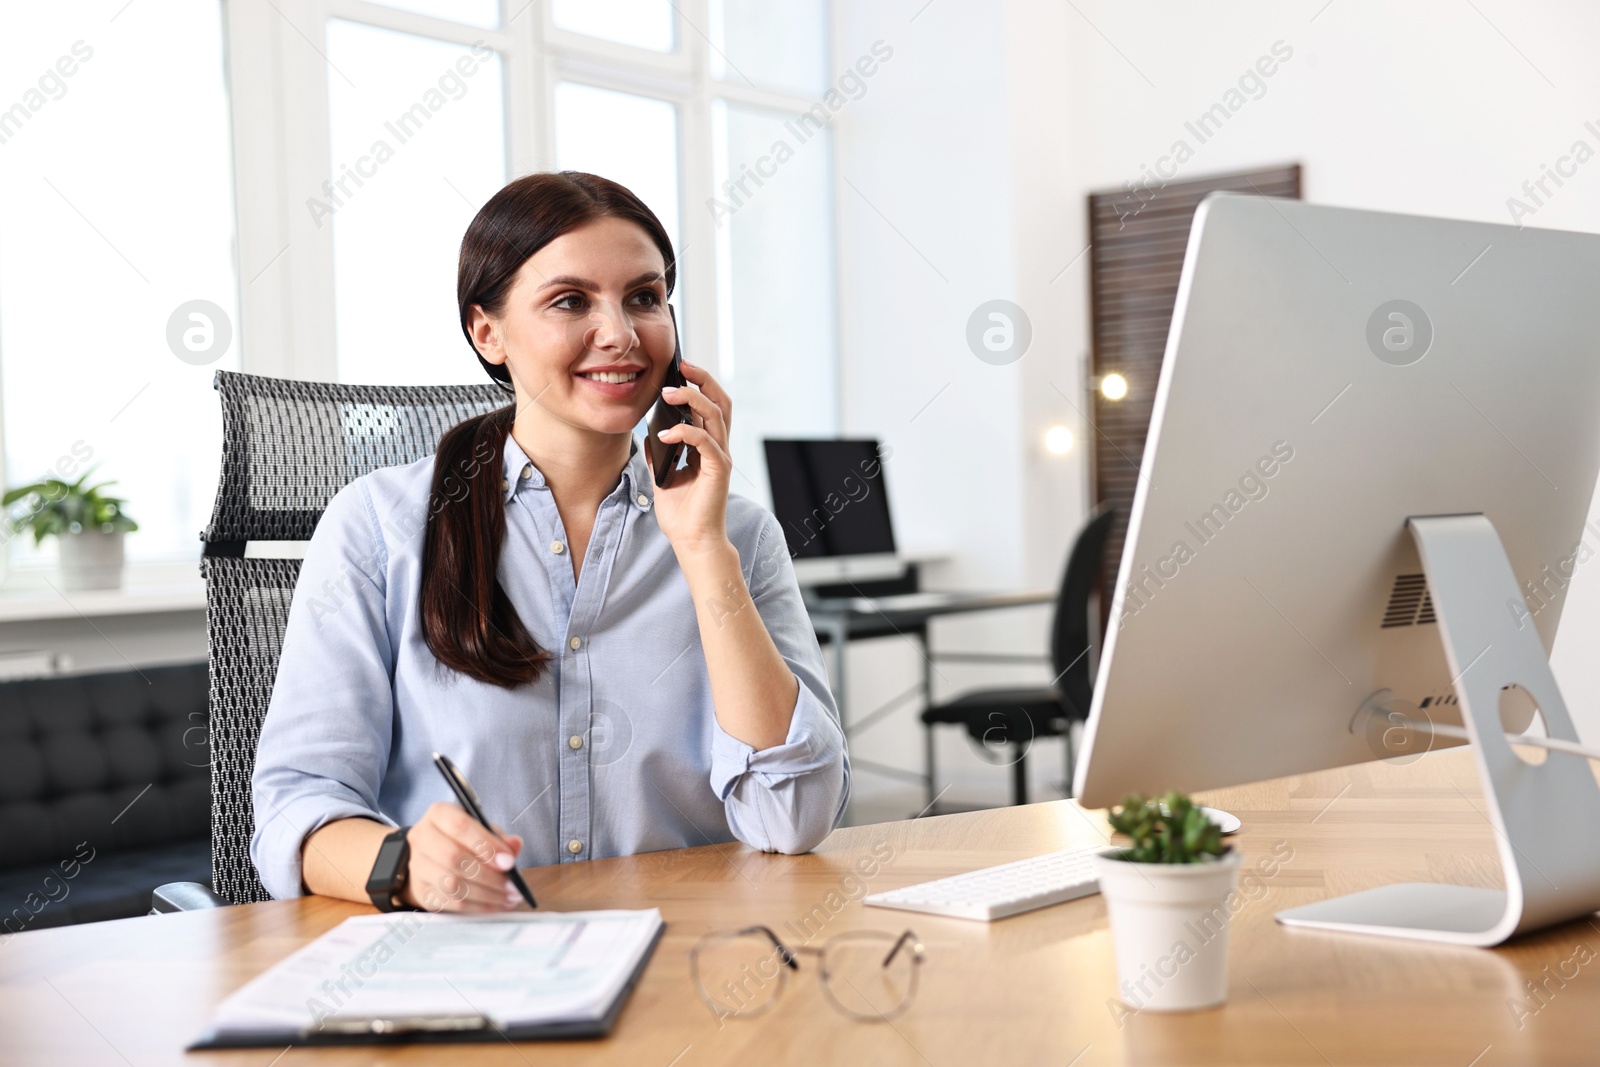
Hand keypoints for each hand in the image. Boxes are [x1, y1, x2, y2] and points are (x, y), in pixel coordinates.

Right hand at [399, 801, 525, 912]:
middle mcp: (422, 837)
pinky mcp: (421, 891)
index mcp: (439, 814)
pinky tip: (496, 904)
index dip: (486, 845)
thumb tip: (514, 845)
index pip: (460, 826)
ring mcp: (418, 866)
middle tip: (512, 885)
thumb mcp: (482, 829)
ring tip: (509, 897)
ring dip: (486, 894)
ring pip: (452, 884)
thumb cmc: (462, 839)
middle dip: (489, 875)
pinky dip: (478, 906)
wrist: (433, 856)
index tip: (509, 861)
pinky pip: (451, 903)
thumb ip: (499, 837)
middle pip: (454, 858)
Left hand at [649, 360, 734, 557]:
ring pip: (715, 415)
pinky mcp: (717, 471)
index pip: (710, 406)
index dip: (699, 384)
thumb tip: (648, 432)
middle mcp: (718, 448)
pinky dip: (685, 432)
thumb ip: (660, 453)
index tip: (680, 369)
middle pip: (720, 402)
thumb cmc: (682, 513)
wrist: (692, 541)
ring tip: (668, 392)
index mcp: (708, 447)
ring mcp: (720, 458)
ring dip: (692, 399)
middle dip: (703, 380)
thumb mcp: (663, 476)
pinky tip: (666, 432)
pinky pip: (704, 442)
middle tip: (682, 366)